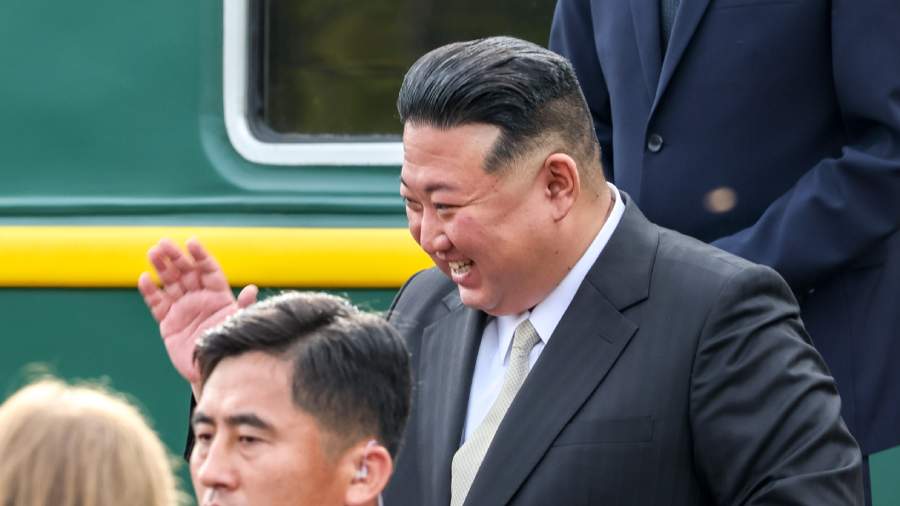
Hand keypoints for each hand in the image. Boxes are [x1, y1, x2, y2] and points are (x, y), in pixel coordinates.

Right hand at [138, 238, 257, 384]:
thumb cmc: (229, 345)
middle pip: (186, 272)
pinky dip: (150, 291)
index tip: (191, 242)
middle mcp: (199, 298)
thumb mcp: (237, 325)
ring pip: (170, 283)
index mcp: (218, 295)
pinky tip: (145, 278)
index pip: (208, 270)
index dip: (200, 256)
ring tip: (152, 253)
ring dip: (161, 267)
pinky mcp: (168, 322)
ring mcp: (182, 308)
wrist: (212, 370)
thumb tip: (252, 289)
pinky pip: (157, 303)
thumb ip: (243, 307)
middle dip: (175, 257)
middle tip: (164, 243)